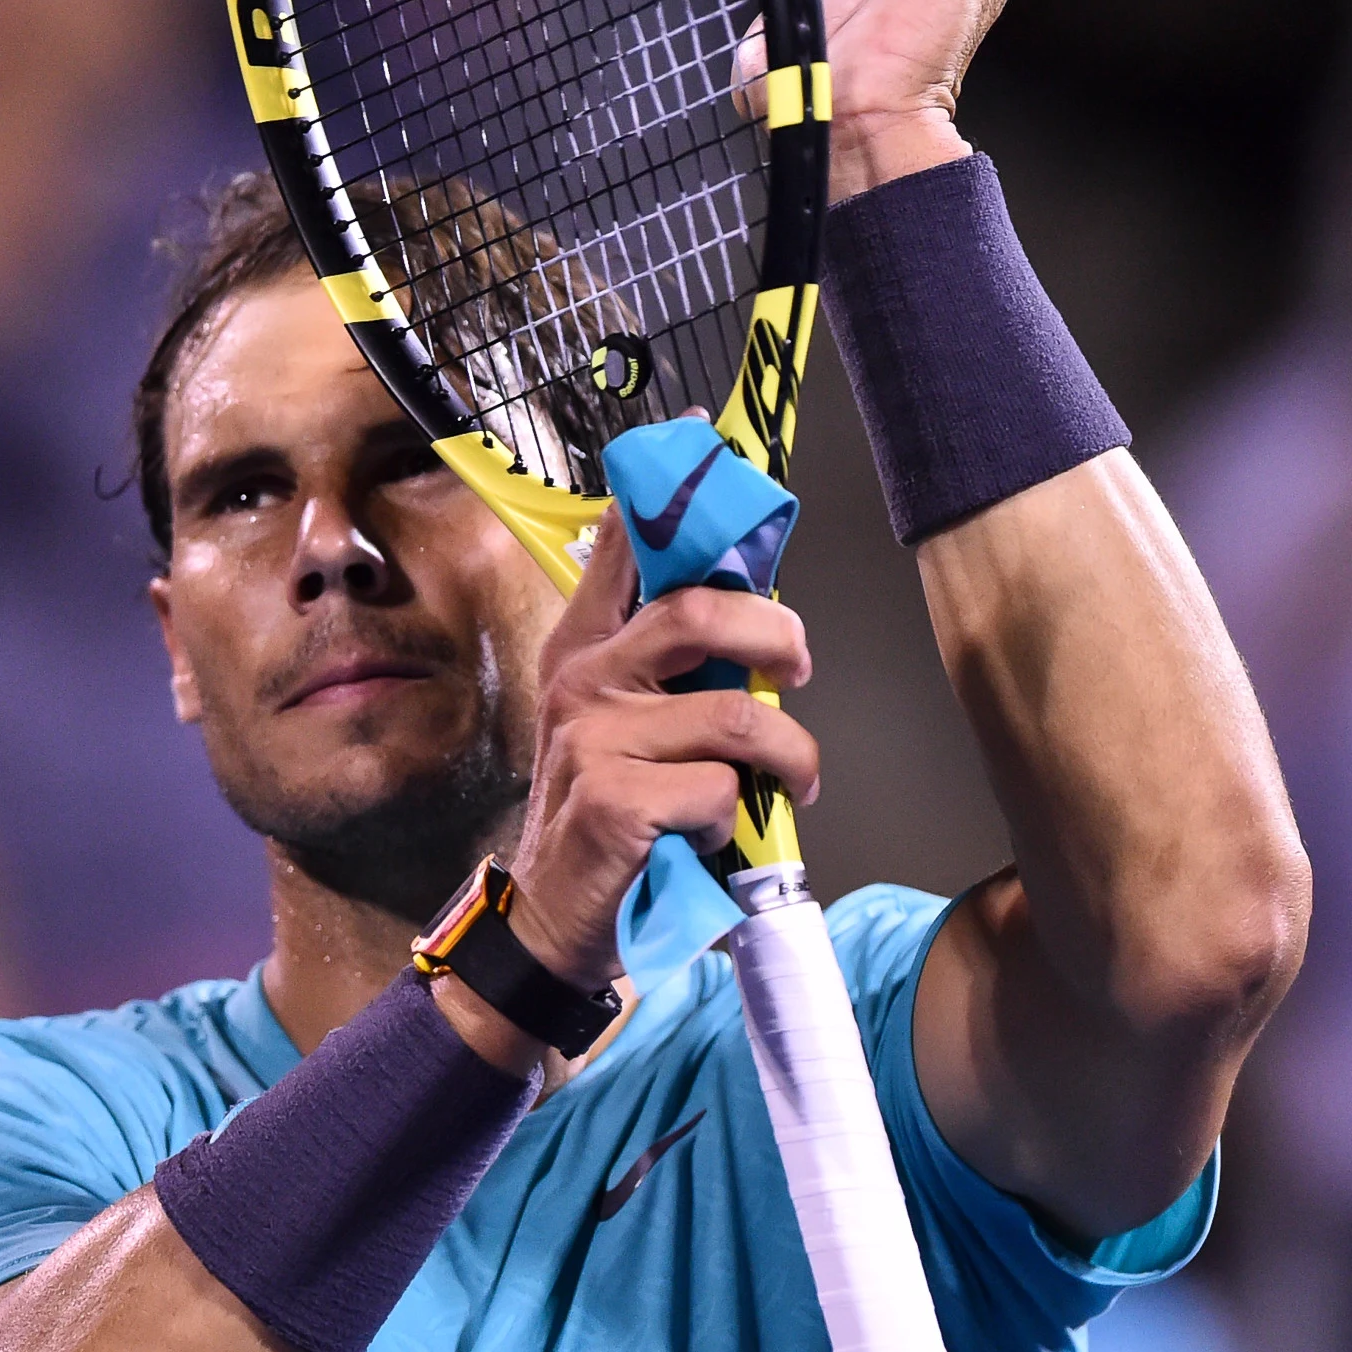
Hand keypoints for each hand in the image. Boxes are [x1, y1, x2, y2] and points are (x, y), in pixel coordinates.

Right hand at [502, 516, 820, 992]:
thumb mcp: (615, 725)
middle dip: (775, 634)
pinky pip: (720, 790)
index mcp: (582, 649)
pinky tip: (711, 837)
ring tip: (794, 781)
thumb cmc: (603, 817)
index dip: (667, 492)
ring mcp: (595, 740)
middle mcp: (582, 682)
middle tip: (801, 668)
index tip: (701, 431)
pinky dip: (736, 818)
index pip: (619, 548)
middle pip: (698, 613)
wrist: (551, 920)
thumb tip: (753, 617)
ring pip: (735, 716)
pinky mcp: (617, 803)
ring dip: (789, 754)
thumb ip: (664, 668)